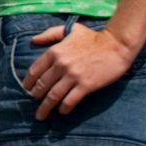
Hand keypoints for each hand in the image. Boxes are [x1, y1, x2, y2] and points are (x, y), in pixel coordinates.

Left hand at [21, 21, 135, 118]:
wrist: (117, 44)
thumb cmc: (94, 37)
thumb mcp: (70, 30)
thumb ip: (50, 34)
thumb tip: (33, 41)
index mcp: (55, 51)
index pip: (35, 71)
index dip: (29, 82)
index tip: (27, 89)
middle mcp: (61, 64)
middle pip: (42, 86)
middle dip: (35, 97)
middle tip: (34, 103)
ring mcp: (73, 76)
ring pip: (53, 96)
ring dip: (45, 108)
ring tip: (41, 116)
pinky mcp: (86, 85)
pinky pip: (70, 101)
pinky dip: (64, 108)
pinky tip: (62, 112)